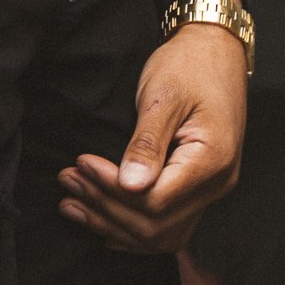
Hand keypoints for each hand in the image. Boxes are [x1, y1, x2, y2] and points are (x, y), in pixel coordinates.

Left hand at [58, 0, 247, 252]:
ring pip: (160, 235)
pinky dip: (131, 229)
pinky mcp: (199, 189)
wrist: (215, 48)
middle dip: (104, 208)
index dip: (112, 190)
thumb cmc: (189, 64)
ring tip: (72, 204)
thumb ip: (147, 142)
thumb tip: (130, 186)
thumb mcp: (163, 95)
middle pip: (155, 225)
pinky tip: (102, 222)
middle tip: (67, 180)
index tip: (81, 162)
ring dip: (113, 225)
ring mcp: (210, 191)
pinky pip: (167, 226)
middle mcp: (217, 184)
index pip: (154, 201)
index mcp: (212, 161)